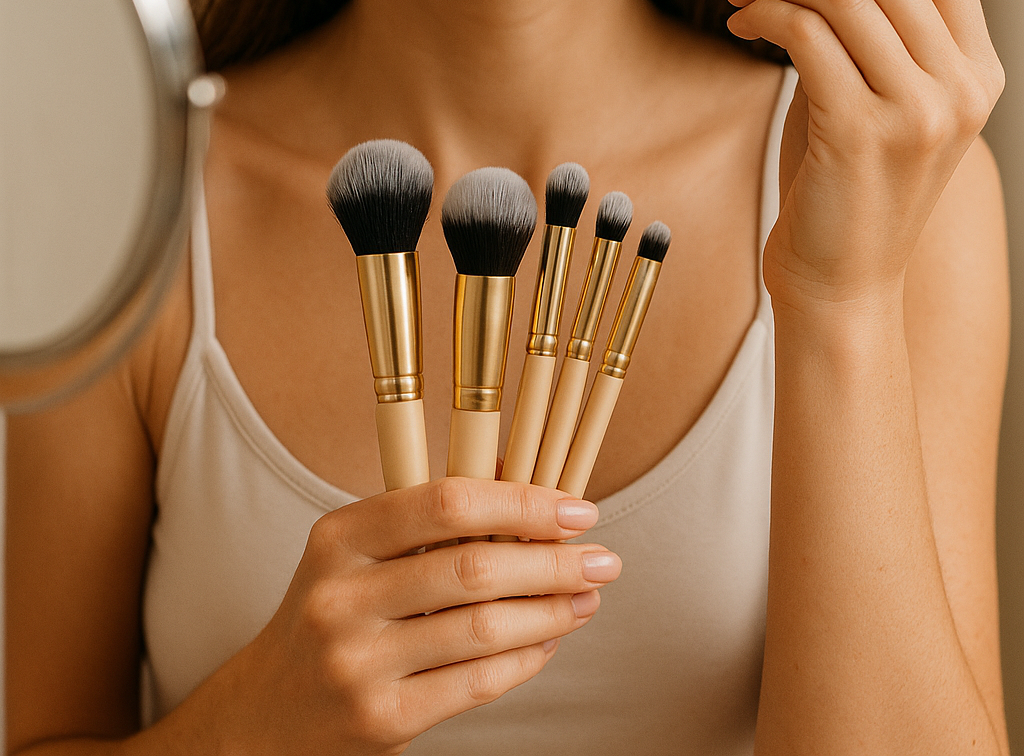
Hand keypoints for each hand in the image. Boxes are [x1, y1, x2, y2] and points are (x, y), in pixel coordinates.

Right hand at [208, 478, 616, 754]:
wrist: (264, 714)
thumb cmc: (335, 613)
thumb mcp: (358, 552)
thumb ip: (429, 516)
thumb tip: (524, 476)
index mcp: (339, 536)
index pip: (446, 502)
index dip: (521, 503)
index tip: (576, 508)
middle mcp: (342, 596)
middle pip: (474, 568)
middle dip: (553, 561)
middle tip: (604, 559)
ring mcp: (358, 662)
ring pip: (483, 628)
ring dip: (551, 611)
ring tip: (587, 598)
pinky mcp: (380, 719)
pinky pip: (475, 683)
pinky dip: (526, 659)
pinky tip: (548, 641)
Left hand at [722, 0, 1003, 306]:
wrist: (843, 282)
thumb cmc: (848, 182)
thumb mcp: (880, 94)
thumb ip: (874, 24)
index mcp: (978, 68)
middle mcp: (961, 86)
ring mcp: (918, 111)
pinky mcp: (862, 132)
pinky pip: (805, 33)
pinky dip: (764, 9)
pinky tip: (740, 18)